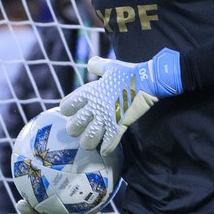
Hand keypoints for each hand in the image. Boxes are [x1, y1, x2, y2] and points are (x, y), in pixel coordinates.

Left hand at [60, 48, 181, 154]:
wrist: (147, 81)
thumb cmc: (128, 73)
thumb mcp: (110, 66)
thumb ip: (97, 65)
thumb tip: (90, 63)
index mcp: (89, 92)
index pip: (67, 105)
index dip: (67, 109)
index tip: (70, 111)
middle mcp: (95, 107)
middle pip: (74, 126)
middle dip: (74, 130)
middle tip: (78, 130)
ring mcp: (107, 118)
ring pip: (89, 138)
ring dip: (88, 142)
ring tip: (89, 143)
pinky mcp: (119, 126)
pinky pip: (110, 142)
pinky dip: (106, 148)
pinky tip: (104, 151)